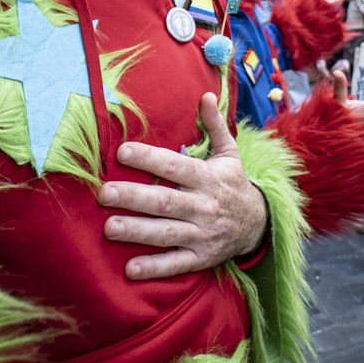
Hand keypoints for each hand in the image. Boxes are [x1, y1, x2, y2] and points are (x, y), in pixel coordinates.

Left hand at [100, 93, 267, 278]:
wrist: (259, 225)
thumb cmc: (233, 185)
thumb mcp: (229, 154)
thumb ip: (214, 125)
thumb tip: (205, 94)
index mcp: (207, 178)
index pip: (175, 166)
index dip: (149, 159)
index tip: (121, 152)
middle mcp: (204, 206)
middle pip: (166, 201)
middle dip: (135, 197)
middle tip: (104, 193)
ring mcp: (202, 234)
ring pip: (167, 233)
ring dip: (138, 231)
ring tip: (109, 228)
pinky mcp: (201, 258)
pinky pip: (177, 264)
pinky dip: (154, 268)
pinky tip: (130, 268)